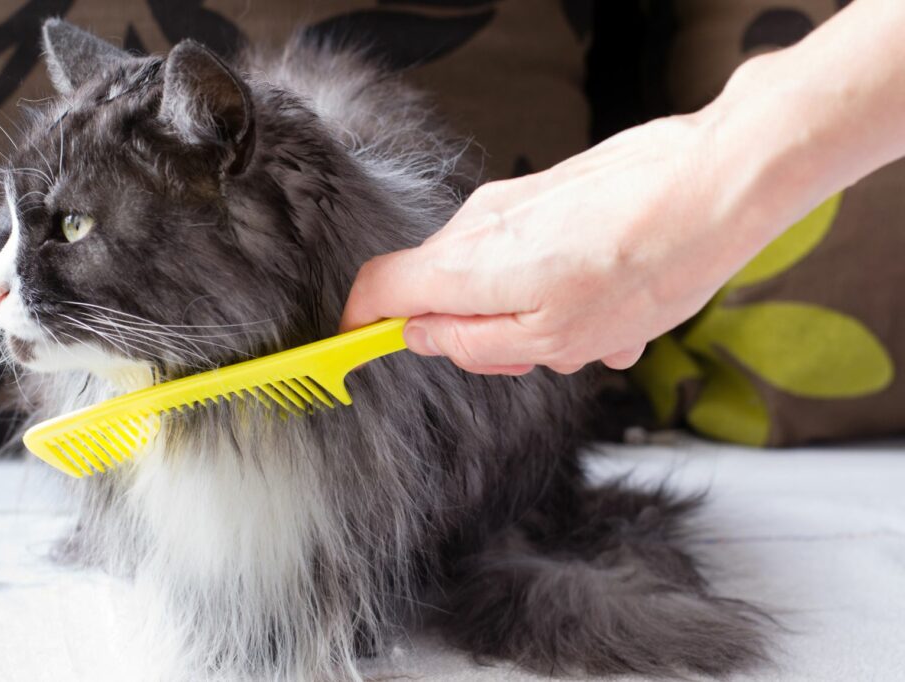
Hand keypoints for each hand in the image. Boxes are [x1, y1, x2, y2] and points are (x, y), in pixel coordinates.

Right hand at [341, 111, 779, 374]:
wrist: (714, 184)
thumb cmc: (643, 265)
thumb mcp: (552, 338)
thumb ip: (473, 344)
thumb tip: (421, 337)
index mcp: (463, 266)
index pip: (374, 290)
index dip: (363, 327)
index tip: (368, 351)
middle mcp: (477, 225)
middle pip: (442, 292)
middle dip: (485, 336)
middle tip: (541, 357)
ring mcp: (515, 204)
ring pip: (498, 279)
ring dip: (539, 318)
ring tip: (604, 334)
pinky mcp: (550, 194)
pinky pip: (536, 255)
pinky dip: (565, 289)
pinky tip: (621, 306)